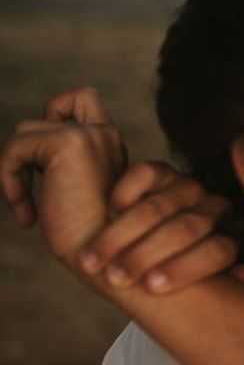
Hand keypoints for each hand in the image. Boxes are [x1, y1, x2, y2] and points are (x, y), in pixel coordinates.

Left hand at [1, 105, 124, 261]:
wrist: (107, 263)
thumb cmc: (92, 243)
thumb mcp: (79, 193)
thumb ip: (66, 165)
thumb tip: (26, 153)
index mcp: (113, 146)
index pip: (84, 100)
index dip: (58, 118)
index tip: (47, 170)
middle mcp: (107, 135)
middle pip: (57, 104)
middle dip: (34, 139)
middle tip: (34, 183)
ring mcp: (90, 135)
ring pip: (26, 130)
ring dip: (15, 170)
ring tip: (26, 208)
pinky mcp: (69, 143)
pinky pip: (16, 147)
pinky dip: (9, 179)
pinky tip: (27, 215)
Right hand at [78, 161, 243, 292]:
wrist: (149, 243)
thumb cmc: (176, 270)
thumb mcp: (204, 283)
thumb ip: (231, 282)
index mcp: (231, 238)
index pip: (218, 251)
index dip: (186, 269)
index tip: (152, 288)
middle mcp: (213, 209)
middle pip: (184, 231)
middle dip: (146, 256)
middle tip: (116, 277)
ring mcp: (187, 187)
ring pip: (158, 207)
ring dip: (122, 235)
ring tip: (95, 261)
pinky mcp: (160, 171)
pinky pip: (144, 175)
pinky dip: (125, 194)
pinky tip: (108, 213)